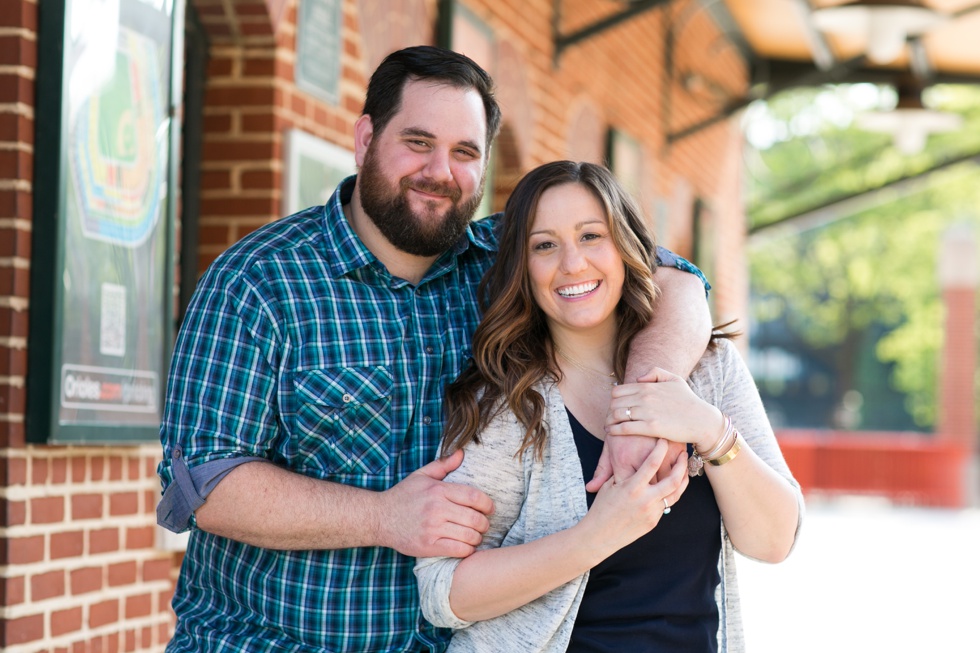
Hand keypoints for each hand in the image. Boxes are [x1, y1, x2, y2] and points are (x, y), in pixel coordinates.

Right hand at [377, 449, 493, 557]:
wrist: (379, 518)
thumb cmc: (403, 496)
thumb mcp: (421, 476)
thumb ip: (443, 465)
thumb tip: (462, 452)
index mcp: (438, 490)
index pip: (474, 497)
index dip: (487, 504)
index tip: (489, 509)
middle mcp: (436, 509)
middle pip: (475, 518)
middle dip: (484, 523)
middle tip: (483, 525)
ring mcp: (432, 528)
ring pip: (469, 536)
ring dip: (477, 537)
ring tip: (474, 536)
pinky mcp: (428, 546)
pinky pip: (459, 550)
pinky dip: (467, 549)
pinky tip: (464, 545)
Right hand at [577, 439, 688, 555]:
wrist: (599, 536)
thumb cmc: (601, 507)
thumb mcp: (610, 485)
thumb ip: (624, 472)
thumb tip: (634, 458)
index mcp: (632, 487)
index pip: (652, 463)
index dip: (660, 449)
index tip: (664, 440)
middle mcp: (645, 500)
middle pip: (673, 480)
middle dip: (681, 465)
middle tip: (684, 454)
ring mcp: (651, 512)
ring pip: (675, 494)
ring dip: (683, 480)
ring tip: (684, 469)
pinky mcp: (654, 522)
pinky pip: (666, 505)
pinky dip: (670, 494)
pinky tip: (672, 485)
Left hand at [585, 436, 686, 491]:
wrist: (644, 402)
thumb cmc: (624, 430)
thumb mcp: (611, 447)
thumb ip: (602, 470)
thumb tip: (590, 489)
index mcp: (623, 460)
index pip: (628, 490)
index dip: (632, 494)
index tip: (633, 495)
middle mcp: (642, 459)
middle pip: (650, 490)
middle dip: (649, 495)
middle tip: (649, 494)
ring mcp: (662, 454)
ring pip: (666, 483)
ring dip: (665, 488)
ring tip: (661, 487)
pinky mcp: (676, 448)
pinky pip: (679, 471)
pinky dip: (676, 476)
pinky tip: (671, 476)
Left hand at [605, 367, 724, 450]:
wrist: (701, 420)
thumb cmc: (688, 400)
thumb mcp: (674, 379)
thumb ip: (655, 372)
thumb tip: (638, 379)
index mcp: (647, 386)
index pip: (617, 391)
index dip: (613, 400)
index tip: (615, 407)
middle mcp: (645, 398)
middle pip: (614, 403)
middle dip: (609, 411)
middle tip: (610, 418)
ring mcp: (647, 412)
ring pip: (616, 415)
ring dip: (609, 421)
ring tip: (609, 427)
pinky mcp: (650, 427)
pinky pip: (624, 428)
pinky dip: (614, 431)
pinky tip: (612, 433)